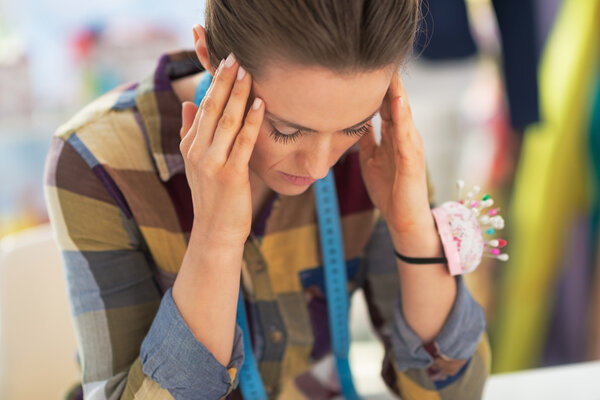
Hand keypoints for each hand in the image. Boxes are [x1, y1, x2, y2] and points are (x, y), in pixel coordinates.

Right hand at [179, 54, 263, 245]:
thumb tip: (188, 104)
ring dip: (238, 95)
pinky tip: (260, 104)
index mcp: (191, 145)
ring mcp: (213, 163)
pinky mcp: (230, 175)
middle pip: (212, 108)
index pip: (203, 107)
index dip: (215, 83)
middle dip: (224, 80)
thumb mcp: (197, 163)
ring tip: (248, 72)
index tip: (225, 60)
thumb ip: (192, 132)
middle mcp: (198, 151)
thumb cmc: (213, 196)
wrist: (215, 232)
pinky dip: (251, 122)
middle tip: (235, 55)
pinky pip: (242, 143)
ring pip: (226, 121)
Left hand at [357, 69, 432, 235]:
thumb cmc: (389, 191)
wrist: (403, 220)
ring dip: (397, 92)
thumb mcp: (370, 159)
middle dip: (389, 82)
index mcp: (394, 137)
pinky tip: (397, 102)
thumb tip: (354, 120)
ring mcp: (411, 148)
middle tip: (382, 56)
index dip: (377, 86)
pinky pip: (406, 135)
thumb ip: (365, 139)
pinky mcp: (412, 161)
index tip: (367, 66)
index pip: (386, 105)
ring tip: (391, 71)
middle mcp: (405, 137)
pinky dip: (402, 118)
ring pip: (403, 114)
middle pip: (396, 104)